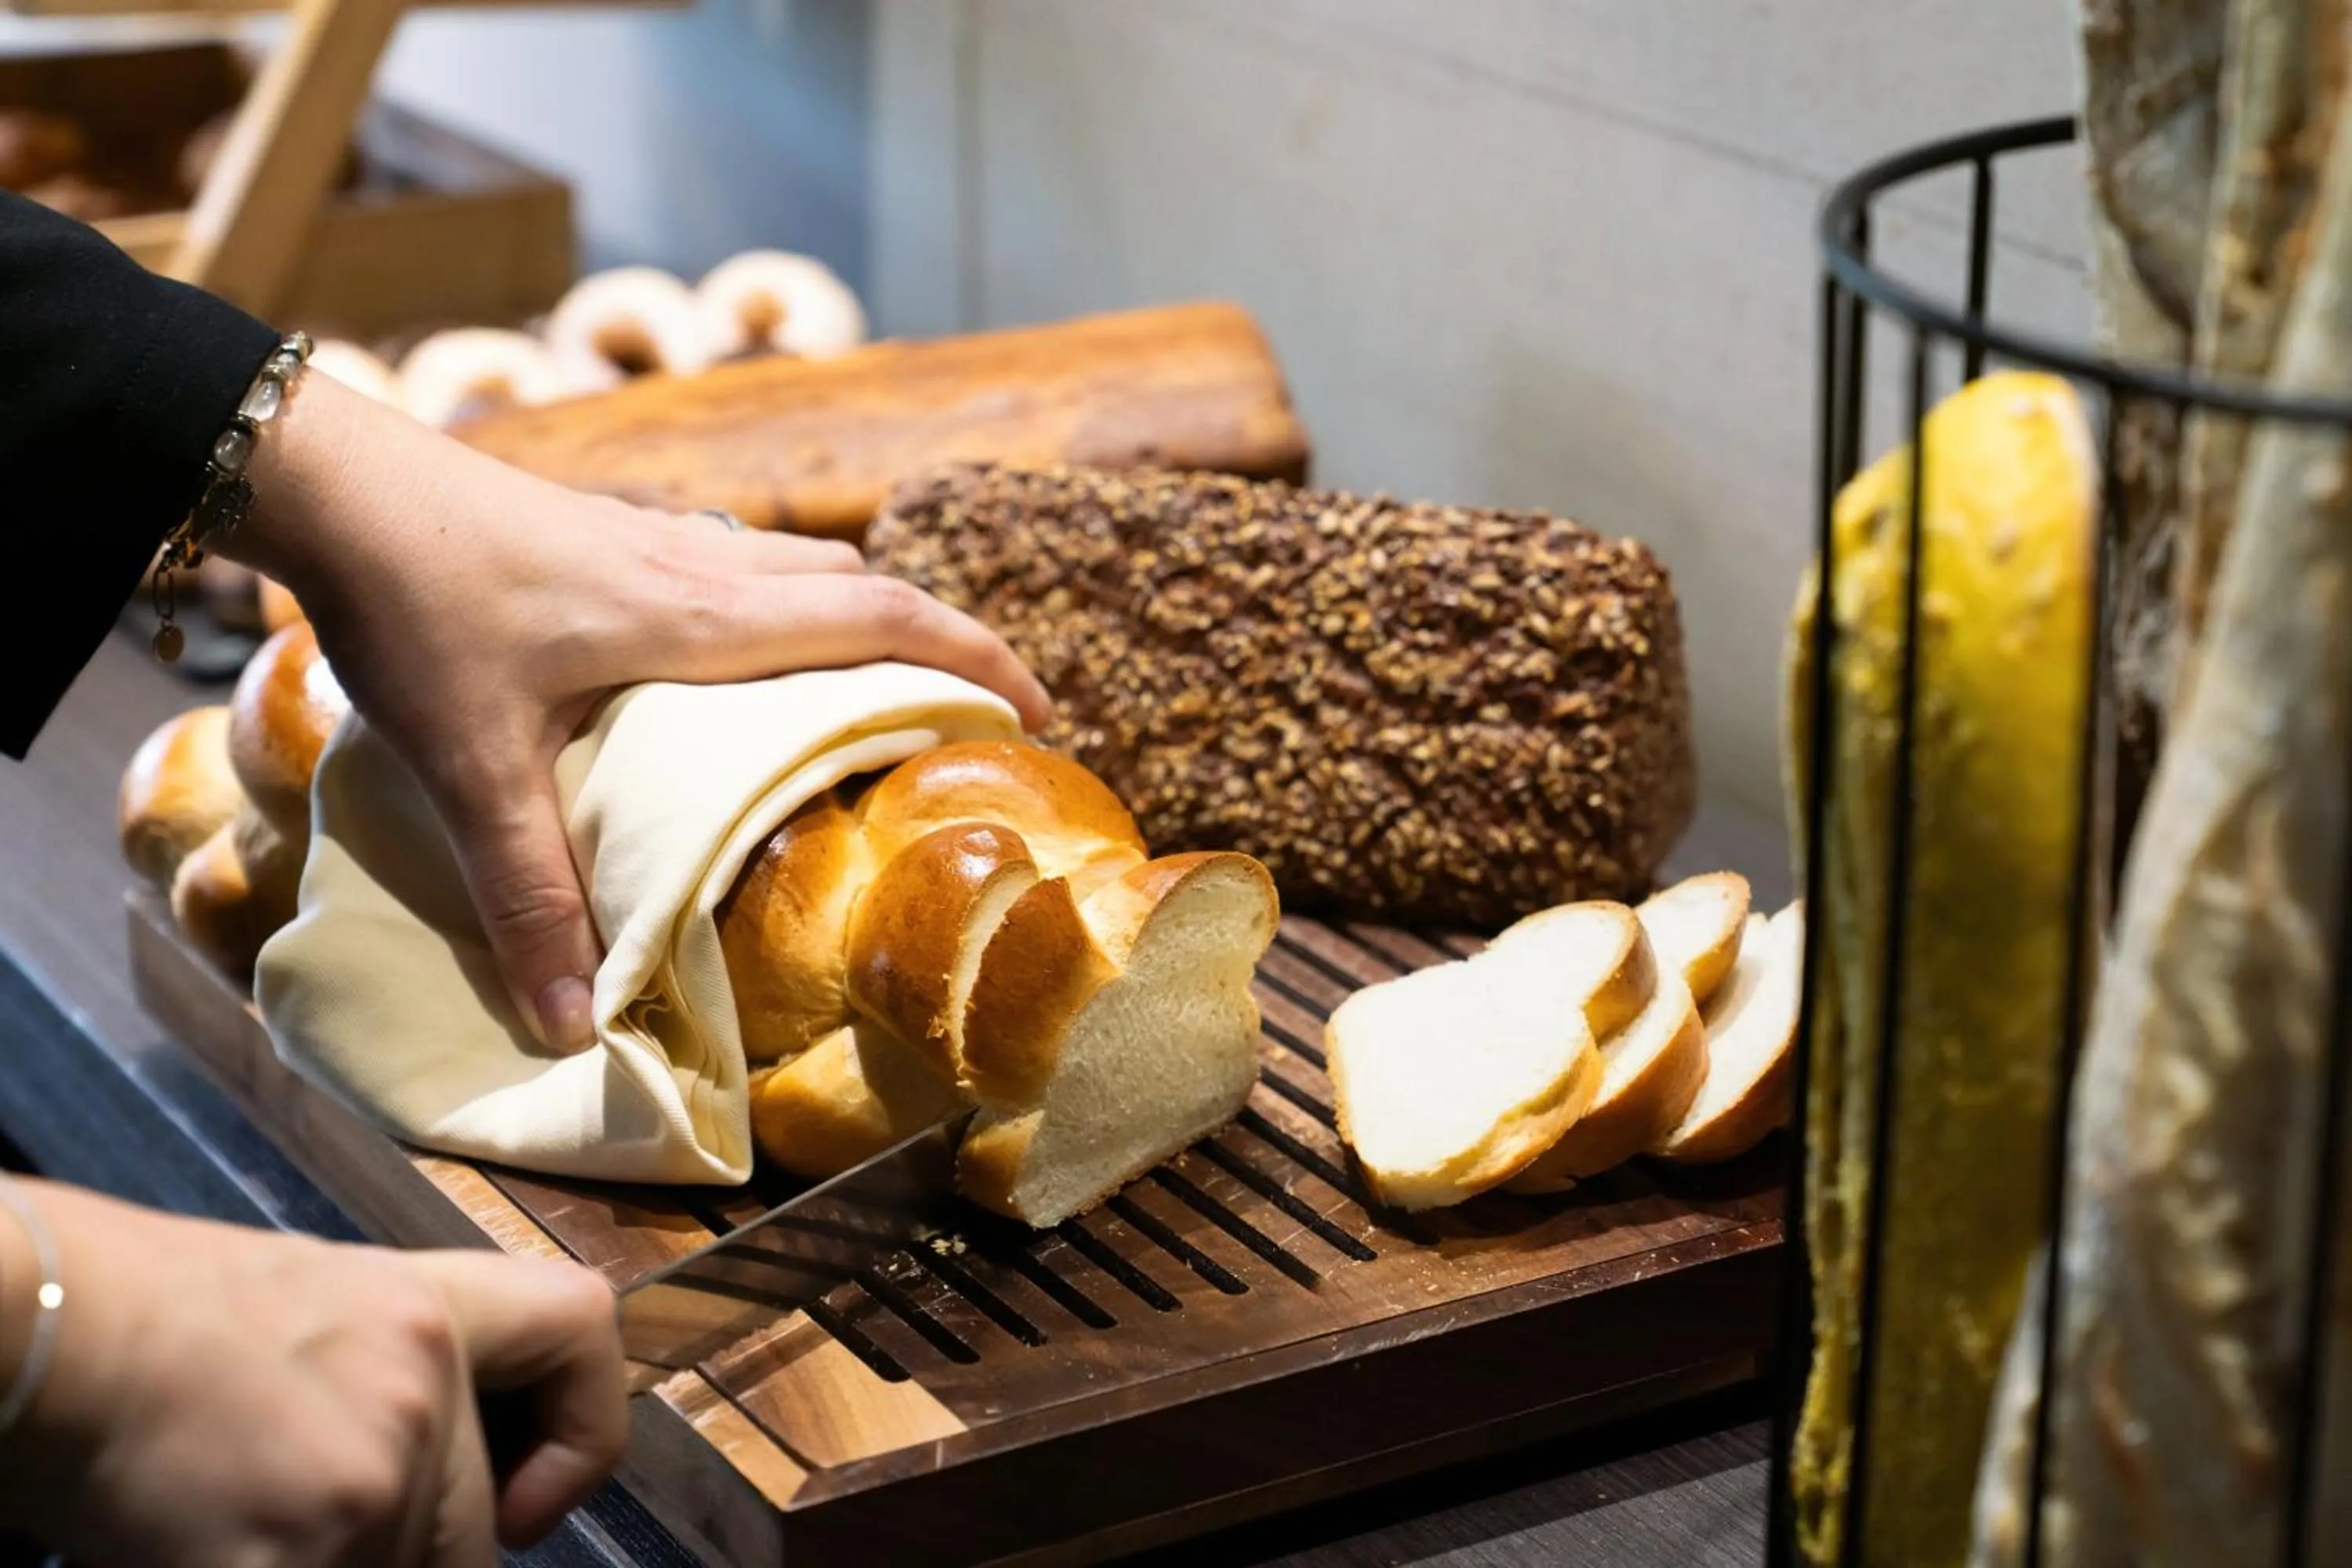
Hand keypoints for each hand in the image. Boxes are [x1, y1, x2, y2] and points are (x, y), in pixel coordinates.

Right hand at [0, 1180, 625, 1565]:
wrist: (48, 1323)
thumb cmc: (146, 1311)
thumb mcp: (311, 1305)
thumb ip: (394, 1378)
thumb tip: (436, 1474)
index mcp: (427, 1308)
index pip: (583, 1334)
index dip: (581, 1435)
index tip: (522, 1500)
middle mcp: (421, 1388)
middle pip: (467, 1536)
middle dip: (399, 1554)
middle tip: (304, 1515)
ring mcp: (367, 1476)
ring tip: (234, 1518)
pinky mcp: (297, 1554)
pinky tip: (198, 1549)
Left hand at [224, 373, 1051, 1050]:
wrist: (337, 482)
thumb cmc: (417, 609)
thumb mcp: (471, 768)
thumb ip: (528, 895)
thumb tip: (575, 1025)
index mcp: (703, 617)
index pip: (880, 619)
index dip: (971, 657)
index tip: (1038, 705)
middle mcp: (703, 566)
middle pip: (864, 585)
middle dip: (942, 638)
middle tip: (982, 707)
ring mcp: (660, 539)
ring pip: (805, 566)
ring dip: (867, 613)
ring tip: (885, 683)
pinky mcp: (614, 533)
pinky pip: (745, 563)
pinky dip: (793, 601)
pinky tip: (747, 650)